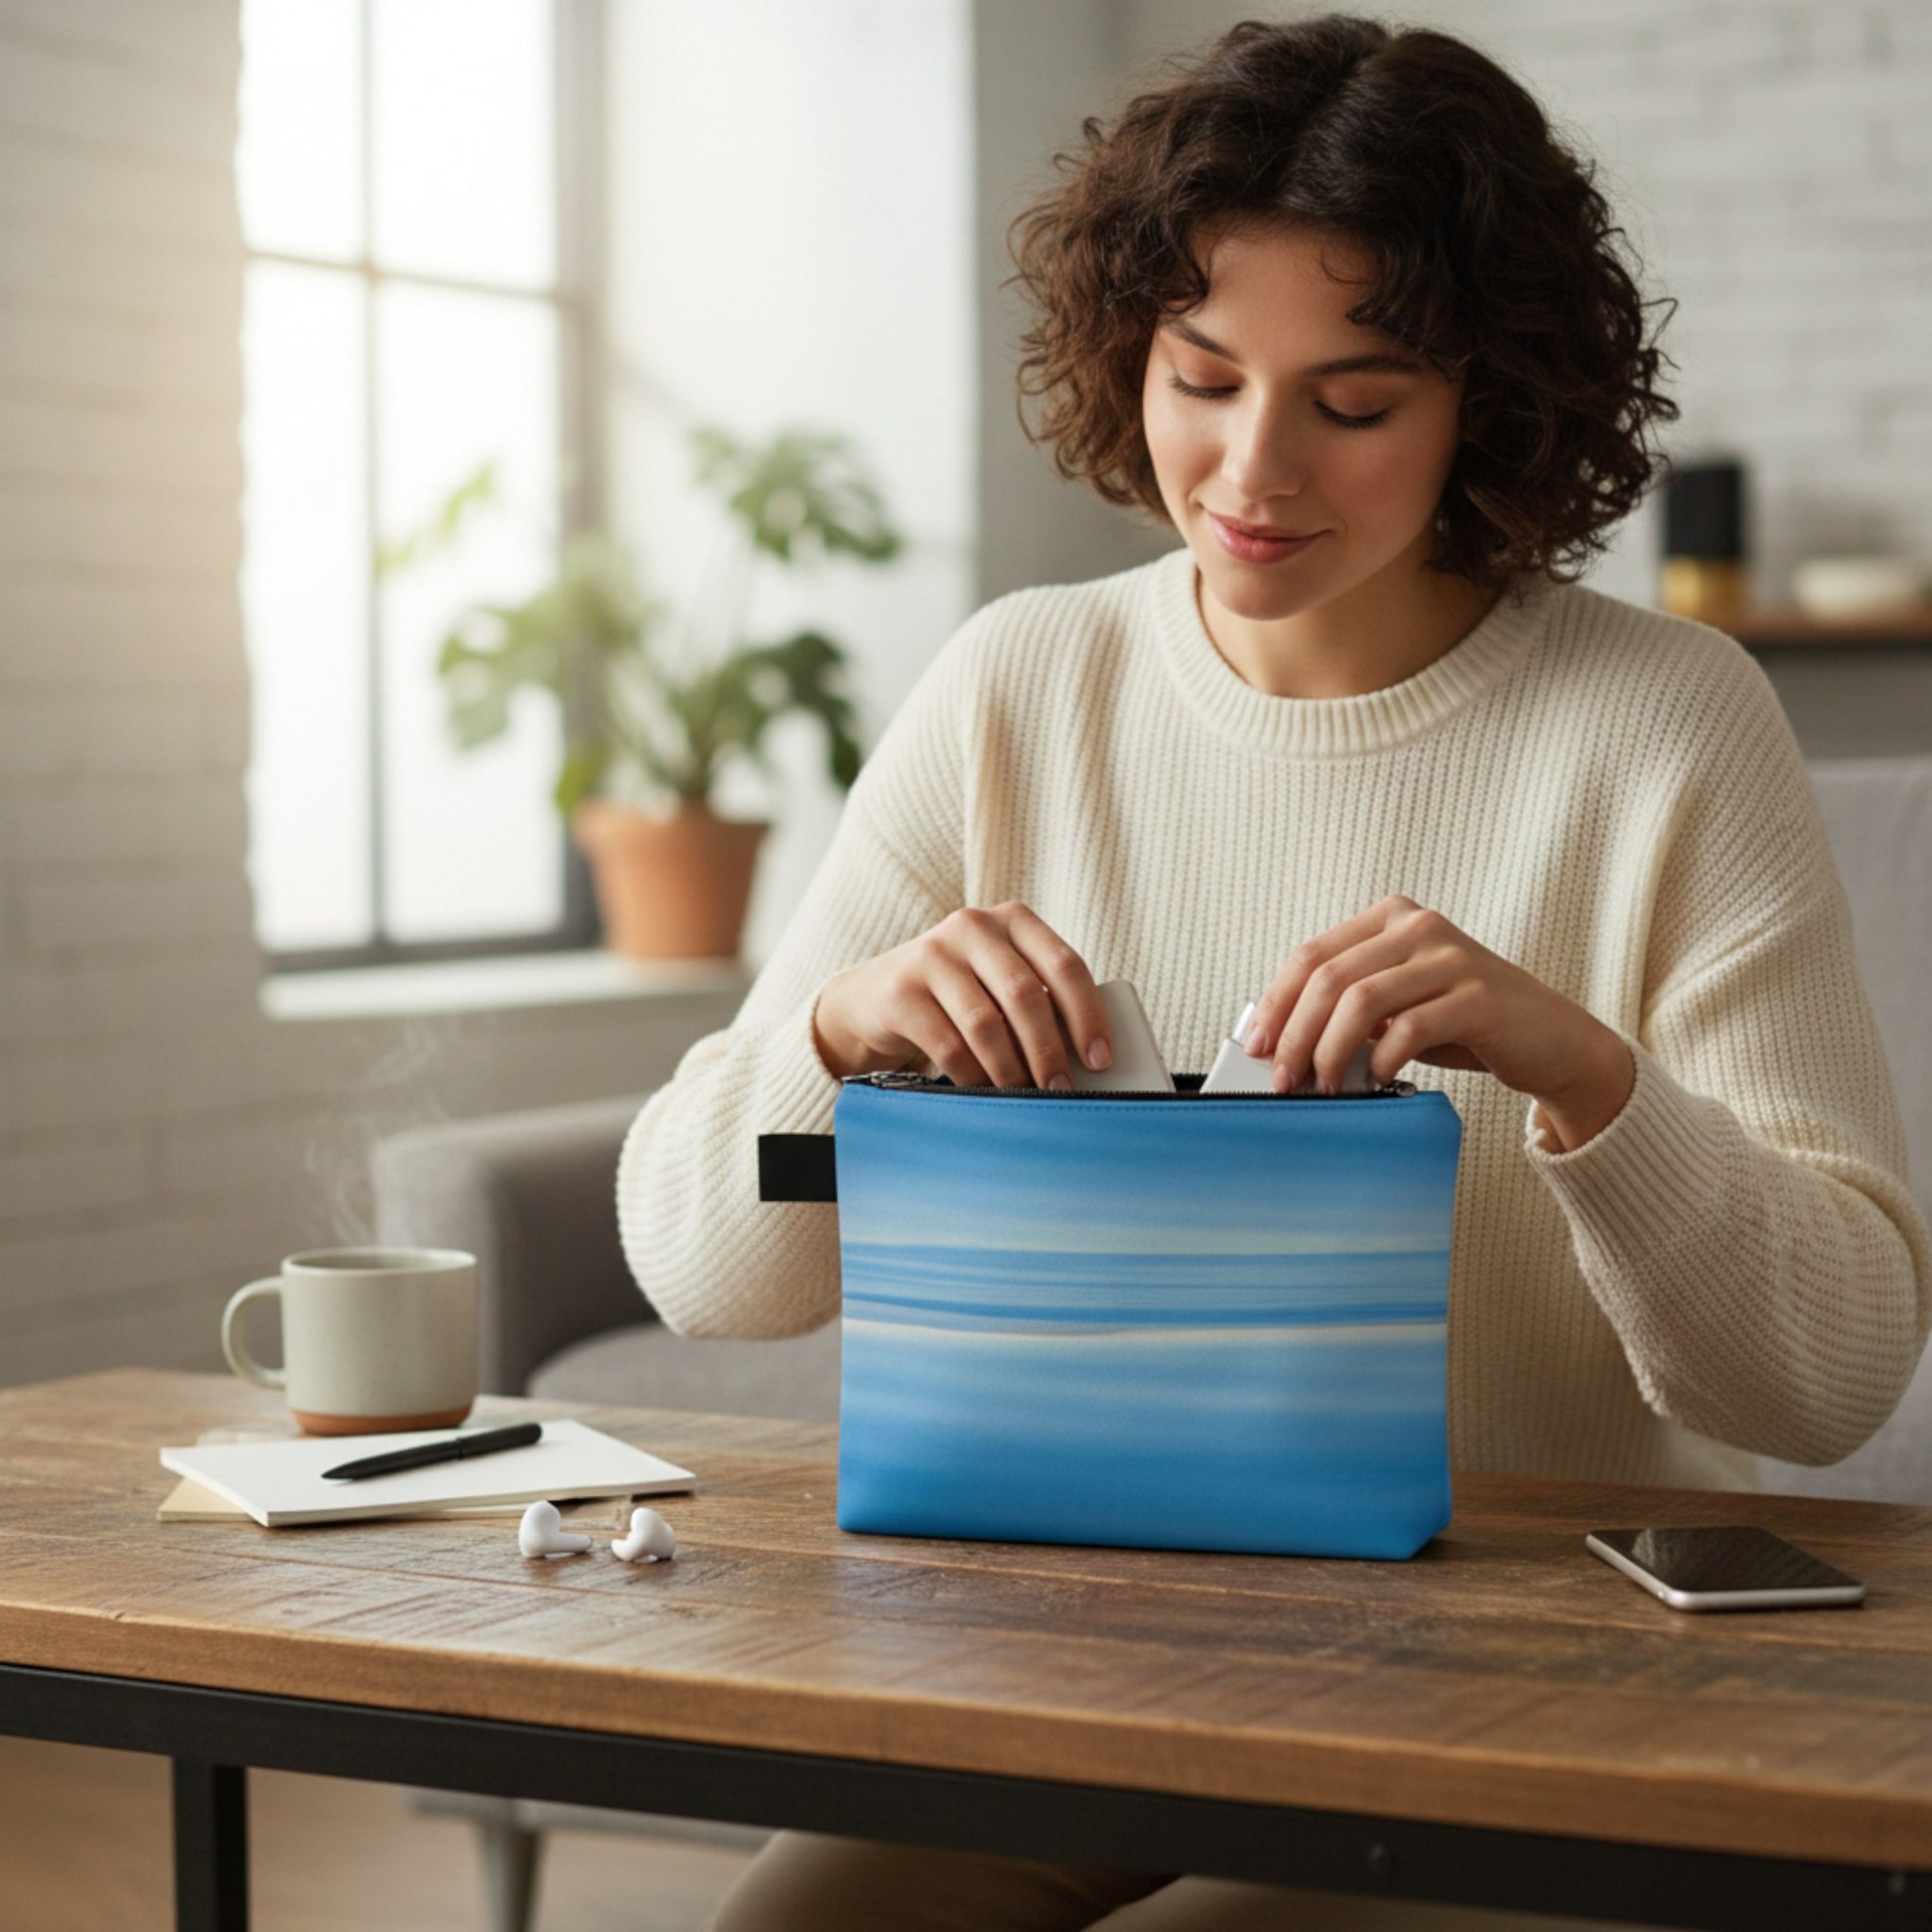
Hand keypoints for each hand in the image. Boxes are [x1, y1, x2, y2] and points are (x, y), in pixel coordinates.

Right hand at [812, 903, 1111, 1089]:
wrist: (874, 998)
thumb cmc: (959, 996)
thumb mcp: (999, 981)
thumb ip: (1039, 1001)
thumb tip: (1087, 1061)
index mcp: (1012, 919)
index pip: (1064, 964)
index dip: (1088, 1015)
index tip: (1101, 1059)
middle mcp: (973, 927)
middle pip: (1025, 995)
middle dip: (1049, 1050)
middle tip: (1062, 1090)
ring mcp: (932, 955)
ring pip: (986, 1023)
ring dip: (1012, 1070)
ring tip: (1025, 1098)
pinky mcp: (901, 991)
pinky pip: (948, 1045)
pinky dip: (973, 1076)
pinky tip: (984, 1092)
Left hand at [1244, 895, 1634, 1149]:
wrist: (1551, 1040)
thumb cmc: (1466, 1024)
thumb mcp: (1399, 1007)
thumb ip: (1348, 1010)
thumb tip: (1281, 1043)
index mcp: (1392, 919)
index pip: (1311, 955)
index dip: (1277, 1003)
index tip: (1258, 1046)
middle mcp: (1419, 927)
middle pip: (1329, 978)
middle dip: (1296, 1034)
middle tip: (1285, 1080)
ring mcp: (1451, 958)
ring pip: (1361, 1000)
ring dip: (1331, 1051)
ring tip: (1325, 1086)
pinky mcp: (1479, 997)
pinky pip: (1409, 1027)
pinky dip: (1382, 1060)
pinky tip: (1378, 1081)